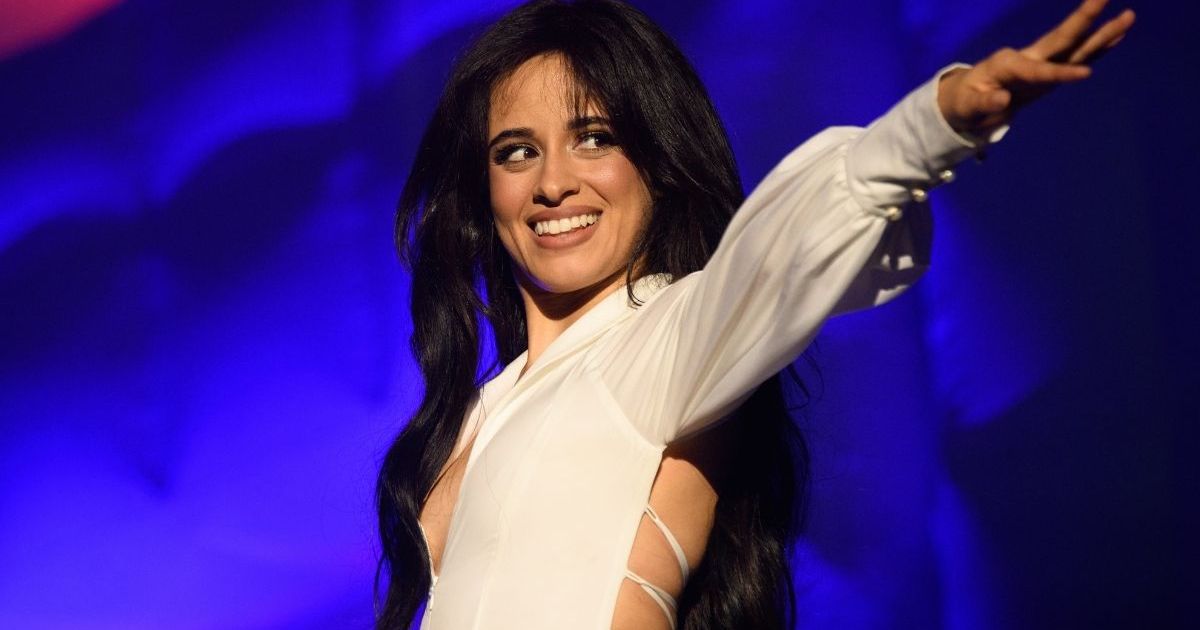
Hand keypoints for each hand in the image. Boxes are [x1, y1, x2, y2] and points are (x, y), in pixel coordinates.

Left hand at [937, 0, 1134, 138]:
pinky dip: (1098, 48)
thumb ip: (984, 104)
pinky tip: (1119, 36)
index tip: (1086, 74)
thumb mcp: (967, 106)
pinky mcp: (1049, 70)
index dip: (1060, 72)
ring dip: (1102, 31)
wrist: (964, 99)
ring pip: (1075, 45)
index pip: (1038, 69)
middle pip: (1061, 38)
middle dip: (1083, 19)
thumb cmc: (964, 102)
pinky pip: (1077, 56)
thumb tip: (1002, 100)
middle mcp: (1027, 57)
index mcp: (1007, 64)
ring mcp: (1041, 62)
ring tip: (1129, 16)